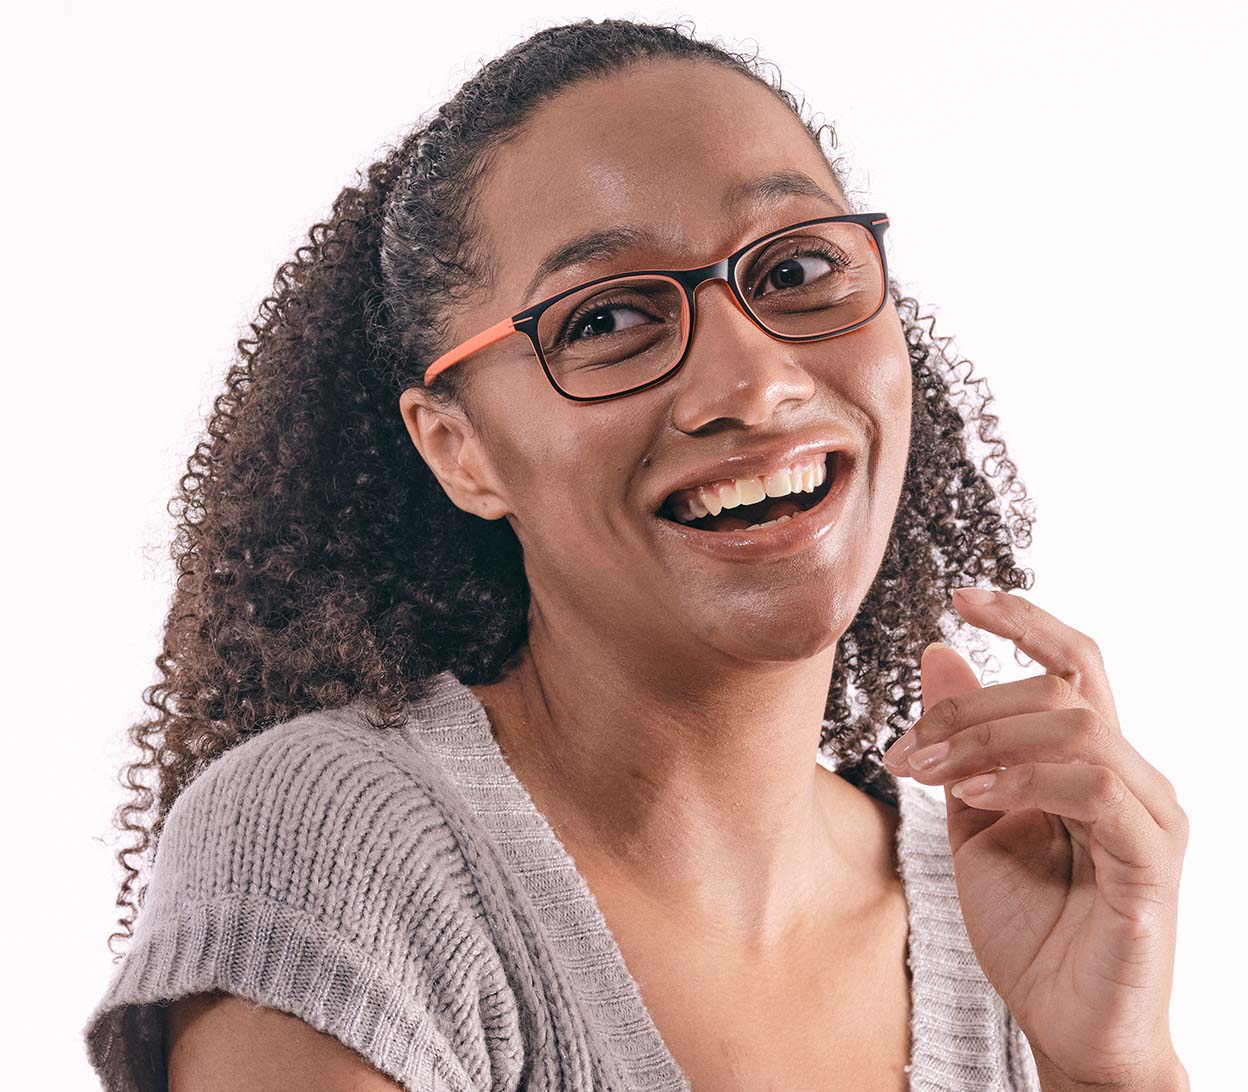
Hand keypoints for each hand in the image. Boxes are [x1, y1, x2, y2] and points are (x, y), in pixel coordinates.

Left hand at [882, 589, 1189, 1090]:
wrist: (1063, 1023)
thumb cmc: (1028, 926)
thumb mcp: (974, 816)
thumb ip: (964, 740)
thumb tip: (939, 652)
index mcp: (1090, 762)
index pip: (1073, 662)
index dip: (1023, 620)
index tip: (961, 596)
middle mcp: (1130, 777)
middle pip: (1058, 689)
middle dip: (967, 707)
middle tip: (905, 749)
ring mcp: (1148, 816)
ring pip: (1076, 725)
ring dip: (987, 738)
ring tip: (929, 773)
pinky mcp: (1150, 862)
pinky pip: (1094, 789)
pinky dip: (1025, 779)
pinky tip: (975, 796)